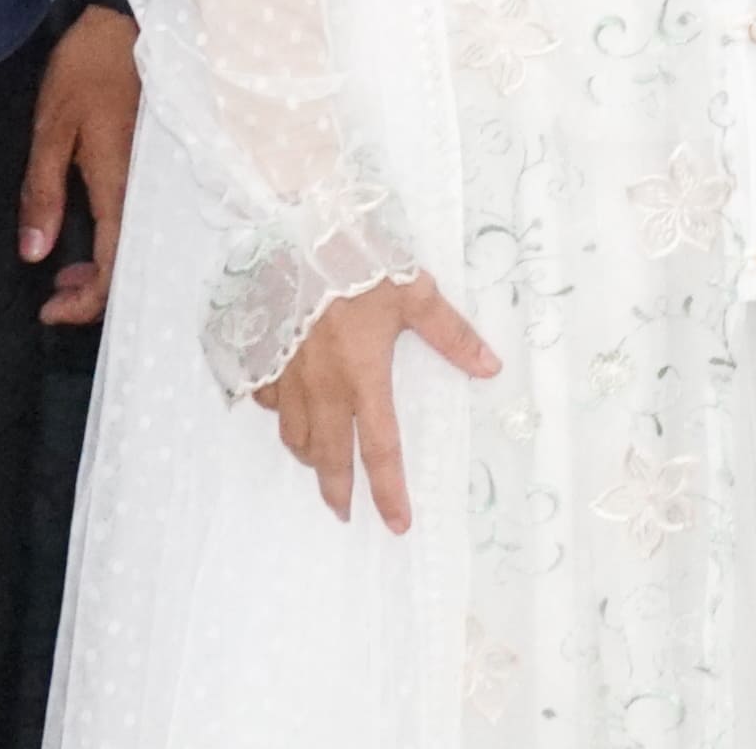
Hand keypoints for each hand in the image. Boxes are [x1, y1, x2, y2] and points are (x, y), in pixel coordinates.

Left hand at [23, 3, 138, 325]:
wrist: (126, 20)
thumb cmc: (87, 69)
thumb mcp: (51, 128)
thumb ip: (42, 192)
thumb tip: (35, 252)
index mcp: (119, 185)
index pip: (112, 267)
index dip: (84, 302)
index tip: (48, 311)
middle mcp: (146, 188)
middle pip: (132, 264)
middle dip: (94, 294)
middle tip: (53, 296)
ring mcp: (154, 176)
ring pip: (137, 243)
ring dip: (104, 269)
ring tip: (65, 270)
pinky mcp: (153, 162)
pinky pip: (139, 219)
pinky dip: (115, 242)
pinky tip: (91, 234)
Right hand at [262, 273, 499, 530]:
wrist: (301, 231)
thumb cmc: (362, 261)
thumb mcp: (416, 293)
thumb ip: (452, 335)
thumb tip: (490, 368)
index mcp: (363, 376)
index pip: (380, 448)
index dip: (389, 491)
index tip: (397, 523)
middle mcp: (323, 387)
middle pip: (328, 456)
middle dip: (337, 490)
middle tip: (344, 512)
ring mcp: (288, 374)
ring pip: (294, 434)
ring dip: (310, 456)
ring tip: (321, 465)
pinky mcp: (264, 356)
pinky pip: (267, 401)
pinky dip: (279, 414)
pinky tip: (289, 410)